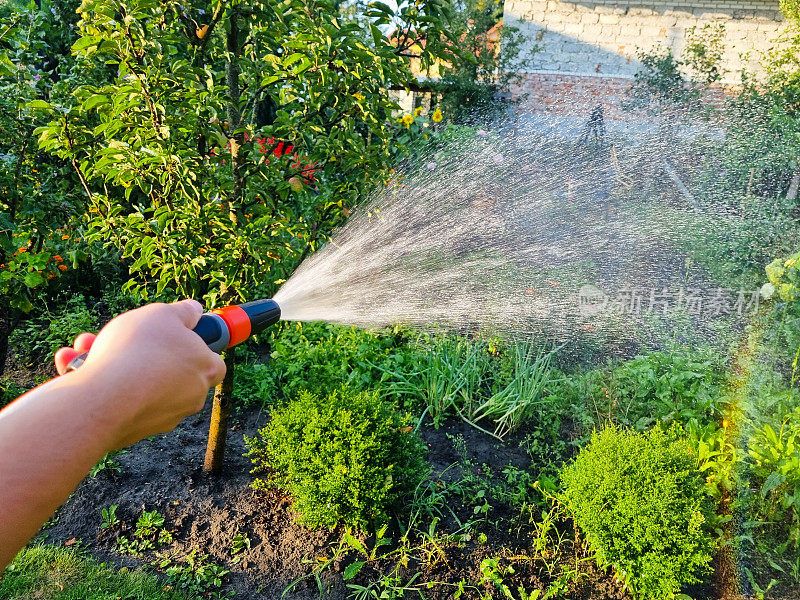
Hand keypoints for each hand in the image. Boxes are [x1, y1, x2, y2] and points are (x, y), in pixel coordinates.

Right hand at [55, 300, 225, 448]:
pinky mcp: (130, 431)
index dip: (196, 347)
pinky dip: (95, 381)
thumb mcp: (163, 314)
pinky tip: (70, 363)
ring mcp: (161, 417)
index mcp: (205, 371)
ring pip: (136, 383)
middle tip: (119, 335)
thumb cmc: (139, 350)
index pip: (212, 362)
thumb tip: (194, 310)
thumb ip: (183, 311)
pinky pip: (115, 400)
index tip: (177, 337)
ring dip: (111, 362)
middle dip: (141, 350)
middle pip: (170, 370)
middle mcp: (189, 398)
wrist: (104, 399)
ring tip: (85, 346)